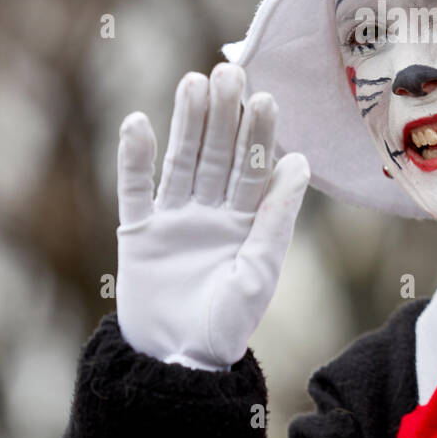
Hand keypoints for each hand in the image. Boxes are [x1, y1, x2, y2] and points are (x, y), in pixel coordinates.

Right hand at [114, 63, 309, 370]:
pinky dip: (135, 158)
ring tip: (192, 83)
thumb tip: (301, 162)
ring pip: (181, 161)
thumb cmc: (228, 323)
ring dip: (185, 123)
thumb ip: (277, 216)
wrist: (177, 364)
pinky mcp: (139, 232)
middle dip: (223, 115)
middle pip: (216, 153)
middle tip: (227, 73)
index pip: (254, 167)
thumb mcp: (260, 269)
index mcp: (246, 219)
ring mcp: (174, 218)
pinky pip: (136, 189)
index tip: (264, 97)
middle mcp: (211, 211)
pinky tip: (138, 123)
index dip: (258, 133)